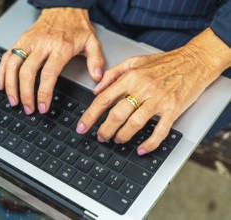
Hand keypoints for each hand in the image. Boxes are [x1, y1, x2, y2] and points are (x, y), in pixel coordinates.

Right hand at [0, 7, 103, 114]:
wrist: (63, 9)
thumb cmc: (76, 27)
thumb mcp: (92, 42)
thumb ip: (96, 60)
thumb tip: (97, 78)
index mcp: (60, 47)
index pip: (48, 74)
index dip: (43, 93)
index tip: (42, 107)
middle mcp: (42, 45)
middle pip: (27, 72)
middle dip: (25, 94)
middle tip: (29, 109)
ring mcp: (28, 42)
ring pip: (13, 64)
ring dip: (10, 85)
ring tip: (13, 101)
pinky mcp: (20, 40)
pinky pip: (7, 56)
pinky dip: (1, 71)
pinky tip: (1, 84)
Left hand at [77, 28, 230, 155]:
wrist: (194, 61)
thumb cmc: (164, 62)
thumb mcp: (134, 61)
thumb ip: (113, 74)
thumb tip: (96, 89)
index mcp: (131, 77)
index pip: (104, 99)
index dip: (90, 115)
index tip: (82, 126)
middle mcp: (143, 88)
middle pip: (117, 114)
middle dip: (105, 129)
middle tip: (100, 137)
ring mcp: (158, 100)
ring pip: (135, 123)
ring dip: (123, 135)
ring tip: (117, 140)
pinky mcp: (173, 109)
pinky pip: (159, 131)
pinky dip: (149, 143)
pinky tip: (141, 149)